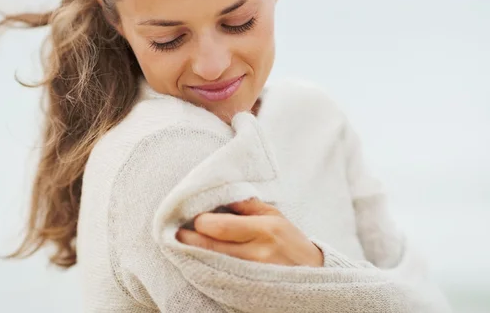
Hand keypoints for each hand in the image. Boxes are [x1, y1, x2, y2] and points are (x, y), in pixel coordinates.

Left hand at [176, 198, 323, 266]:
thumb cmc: (291, 242)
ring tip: (184, 245)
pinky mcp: (245, 292)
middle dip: (187, 239)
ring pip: (207, 266)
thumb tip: (217, 196)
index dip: (199, 221)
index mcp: (263, 230)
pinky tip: (198, 262)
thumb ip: (245, 205)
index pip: (217, 226)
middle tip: (176, 233)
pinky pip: (216, 280)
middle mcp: (255, 255)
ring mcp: (250, 276)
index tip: (193, 217)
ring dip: (192, 255)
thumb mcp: (274, 216)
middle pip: (207, 248)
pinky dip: (204, 269)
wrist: (313, 276)